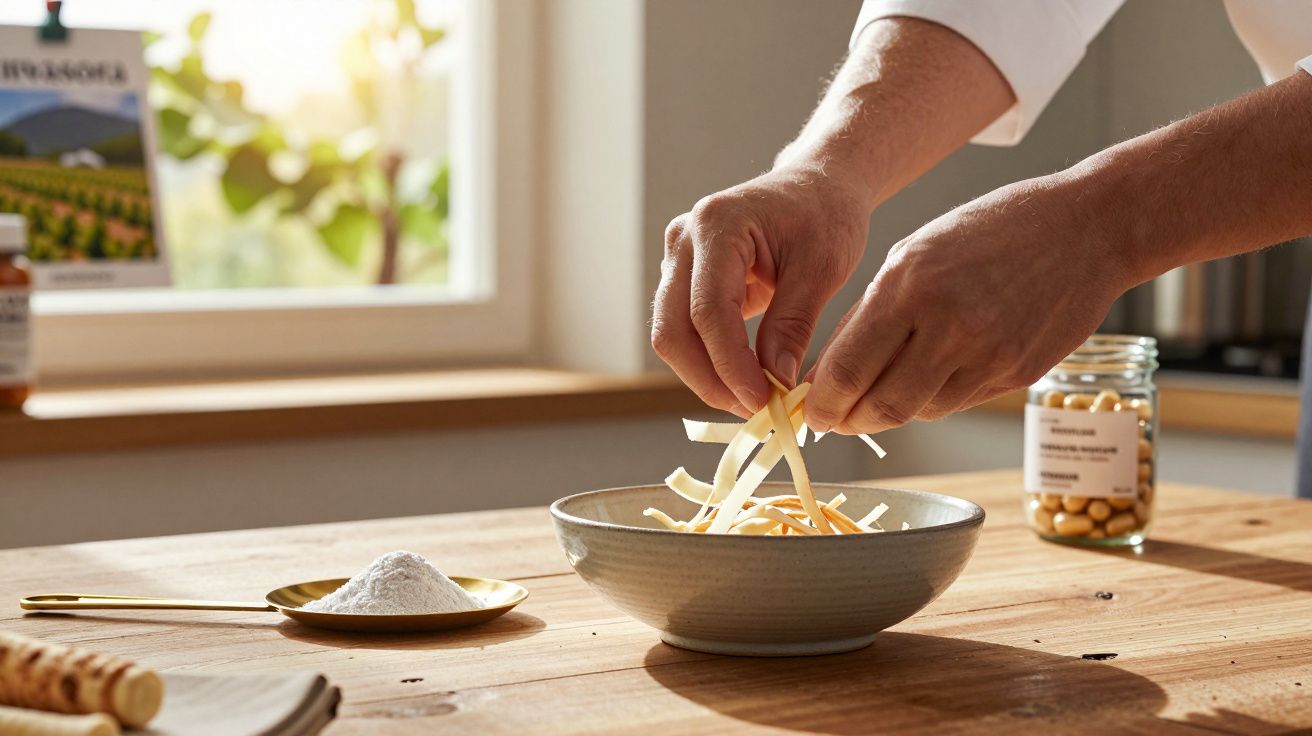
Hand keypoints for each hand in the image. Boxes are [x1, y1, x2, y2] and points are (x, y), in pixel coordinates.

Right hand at [651, 167, 870, 415]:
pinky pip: (684, 331)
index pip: (708, 310)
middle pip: (672, 329)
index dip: (730, 364)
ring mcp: (677, 258)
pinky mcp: (684, 278)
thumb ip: (793, 324)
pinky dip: (709, 362)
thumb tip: (775, 382)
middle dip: (709, 379)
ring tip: (752, 401)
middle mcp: (683, 239)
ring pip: (671, 335)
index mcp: (716, 224)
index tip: (762, 401)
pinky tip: (744, 382)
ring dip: (705, 376)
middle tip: (754, 411)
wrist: (818, 185)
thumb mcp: (822, 268)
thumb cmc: (826, 215)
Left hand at [804, 173, 1132, 433]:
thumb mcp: (914, 253)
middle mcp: (947, 324)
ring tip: (874, 397)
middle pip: (881, 407)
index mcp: (909, 285)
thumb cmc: (992, 231)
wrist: (1088, 229)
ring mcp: (987, 354)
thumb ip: (870, 314)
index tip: (810, 411)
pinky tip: (922, 382)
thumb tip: (827, 373)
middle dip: (849, 422)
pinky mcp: (1016, 374)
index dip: (822, 403)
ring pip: (918, 412)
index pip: (848, 369)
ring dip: (887, 413)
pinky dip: (929, 400)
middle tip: (834, 420)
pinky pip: (956, 403)